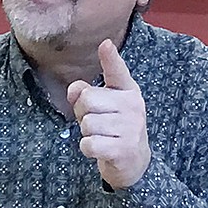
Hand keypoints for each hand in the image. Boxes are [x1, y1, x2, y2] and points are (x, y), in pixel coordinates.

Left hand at [66, 38, 149, 189]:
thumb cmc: (114, 129)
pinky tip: (99, 149)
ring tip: (100, 136)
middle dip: (82, 113)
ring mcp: (130, 127)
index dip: (110, 58)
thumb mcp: (102, 108)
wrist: (134, 163)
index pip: (118, 72)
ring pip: (87, 124)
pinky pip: (89, 144)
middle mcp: (132, 105)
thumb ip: (86, 95)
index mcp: (128, 91)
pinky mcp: (123, 149)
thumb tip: (73, 88)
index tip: (105, 44)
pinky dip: (88, 148)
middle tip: (94, 123)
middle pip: (87, 100)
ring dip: (86, 134)